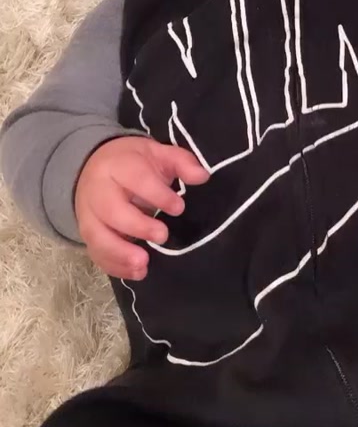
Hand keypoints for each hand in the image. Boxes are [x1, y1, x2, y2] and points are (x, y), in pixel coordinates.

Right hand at [74, 136, 208, 279]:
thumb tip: (202, 176)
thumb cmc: (133, 163)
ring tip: (143, 265)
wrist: (94, 166)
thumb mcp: (157, 154)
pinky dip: (113, 266)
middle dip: (137, 226)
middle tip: (163, 236)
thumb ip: (181, 162)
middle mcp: (98, 190)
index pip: (135, 178)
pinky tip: (136, 273)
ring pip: (96, 235)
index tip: (179, 208)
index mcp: (117, 165)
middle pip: (111, 210)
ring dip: (119, 253)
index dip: (157, 194)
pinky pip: (95, 252)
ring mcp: (88, 213)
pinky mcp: (86, 233)